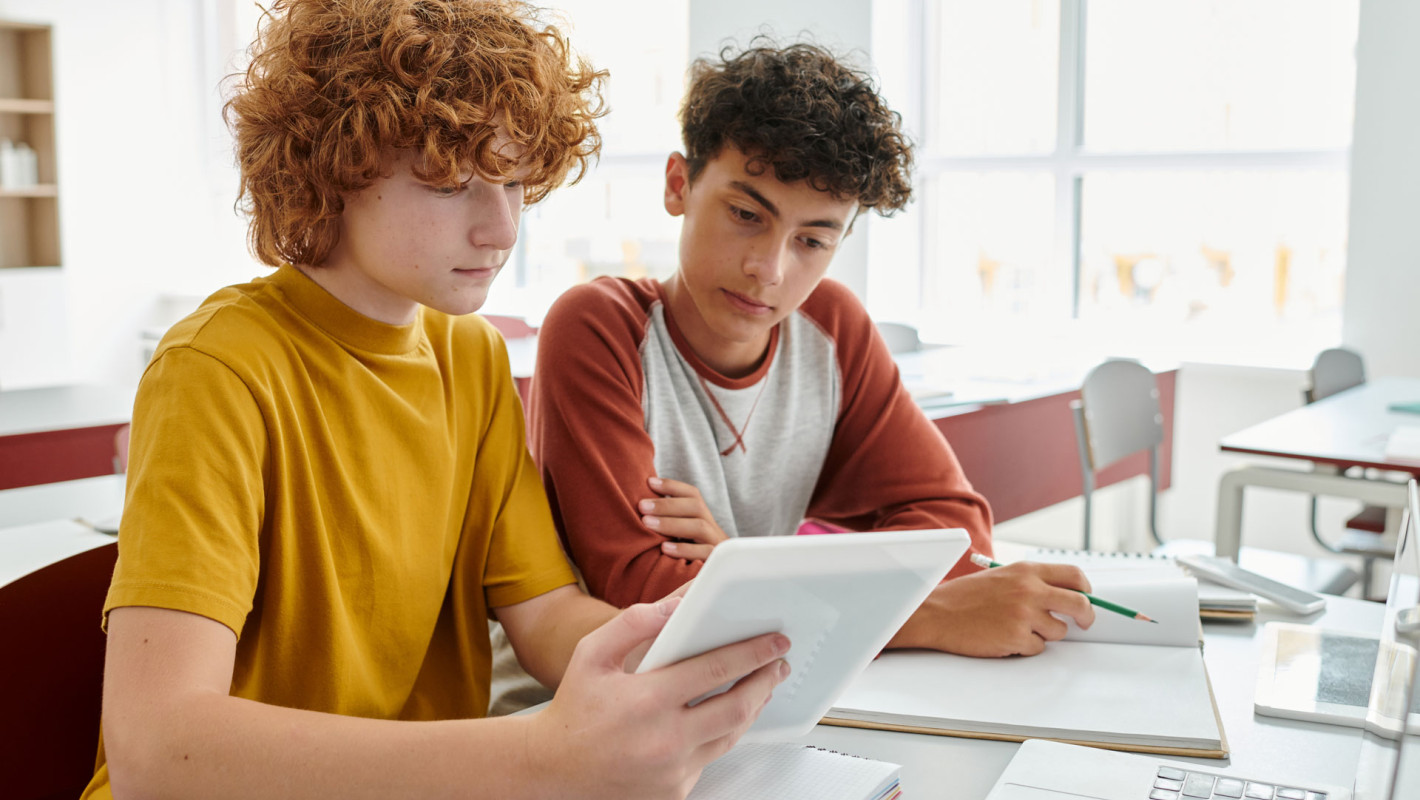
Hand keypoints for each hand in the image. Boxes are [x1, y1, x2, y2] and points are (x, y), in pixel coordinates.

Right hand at [534, 597, 790, 798]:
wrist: (553, 770)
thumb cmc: (575, 710)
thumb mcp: (592, 654)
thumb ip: (633, 623)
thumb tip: (676, 605)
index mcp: (647, 700)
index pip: (717, 669)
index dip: (753, 652)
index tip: (774, 641)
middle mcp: (665, 739)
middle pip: (737, 706)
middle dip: (765, 679)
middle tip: (779, 663)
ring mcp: (673, 771)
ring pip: (731, 736)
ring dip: (753, 707)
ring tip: (761, 685)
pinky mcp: (676, 791)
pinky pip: (711, 758)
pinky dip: (722, 735)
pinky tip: (725, 716)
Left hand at [642, 476, 727, 560]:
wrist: (722, 582)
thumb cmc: (691, 559)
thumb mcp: (683, 538)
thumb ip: (669, 523)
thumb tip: (641, 506)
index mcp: (704, 519)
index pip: (692, 494)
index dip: (672, 486)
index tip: (649, 482)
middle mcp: (713, 528)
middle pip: (696, 507)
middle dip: (667, 504)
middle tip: (641, 506)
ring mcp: (717, 545)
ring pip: (700, 527)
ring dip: (672, 523)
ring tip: (647, 523)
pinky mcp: (716, 563)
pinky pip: (704, 553)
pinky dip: (684, 549)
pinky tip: (665, 548)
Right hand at [890, 561, 1095, 657]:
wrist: (937, 613)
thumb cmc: (965, 597)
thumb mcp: (1002, 577)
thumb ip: (1032, 583)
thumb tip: (1065, 596)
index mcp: (1026, 571)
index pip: (1074, 576)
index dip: (1086, 589)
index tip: (1086, 598)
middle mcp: (1029, 590)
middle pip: (1080, 604)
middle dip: (1086, 617)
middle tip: (1083, 623)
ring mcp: (1024, 615)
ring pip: (1058, 631)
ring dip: (1045, 634)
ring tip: (1017, 627)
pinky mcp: (1016, 637)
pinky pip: (1037, 648)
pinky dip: (1025, 647)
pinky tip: (1004, 637)